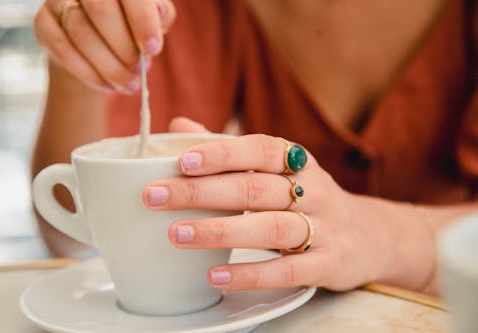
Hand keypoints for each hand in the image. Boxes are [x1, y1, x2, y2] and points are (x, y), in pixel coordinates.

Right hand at [34, 0, 175, 92]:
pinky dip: (88, 73)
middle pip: (99, 9)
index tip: (152, 49)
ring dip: (109, 66)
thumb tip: (159, 15)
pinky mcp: (43, 23)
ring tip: (129, 85)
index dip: (141, 21)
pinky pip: (62, 48)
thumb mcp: (153, 18)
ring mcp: (58, 1)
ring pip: (80, 33)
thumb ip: (160, 15)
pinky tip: (108, 85)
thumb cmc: (131, 25)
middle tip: (139, 72)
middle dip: (123, 47)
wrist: (98, 40)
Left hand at [142, 123, 395, 290]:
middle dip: (202, 193)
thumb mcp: (278, 169)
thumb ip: (229, 150)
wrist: (368, 236)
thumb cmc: (307, 198)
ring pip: (270, 227)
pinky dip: (250, 273)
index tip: (181, 161)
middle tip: (156, 197)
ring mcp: (323, 227)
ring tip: (177, 234)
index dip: (221, 153)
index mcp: (297, 161)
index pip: (259, 149)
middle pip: (255, 188)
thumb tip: (179, 126)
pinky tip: (215, 275)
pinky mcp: (328, 264)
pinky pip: (288, 269)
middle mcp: (313, 189)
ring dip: (220, 230)